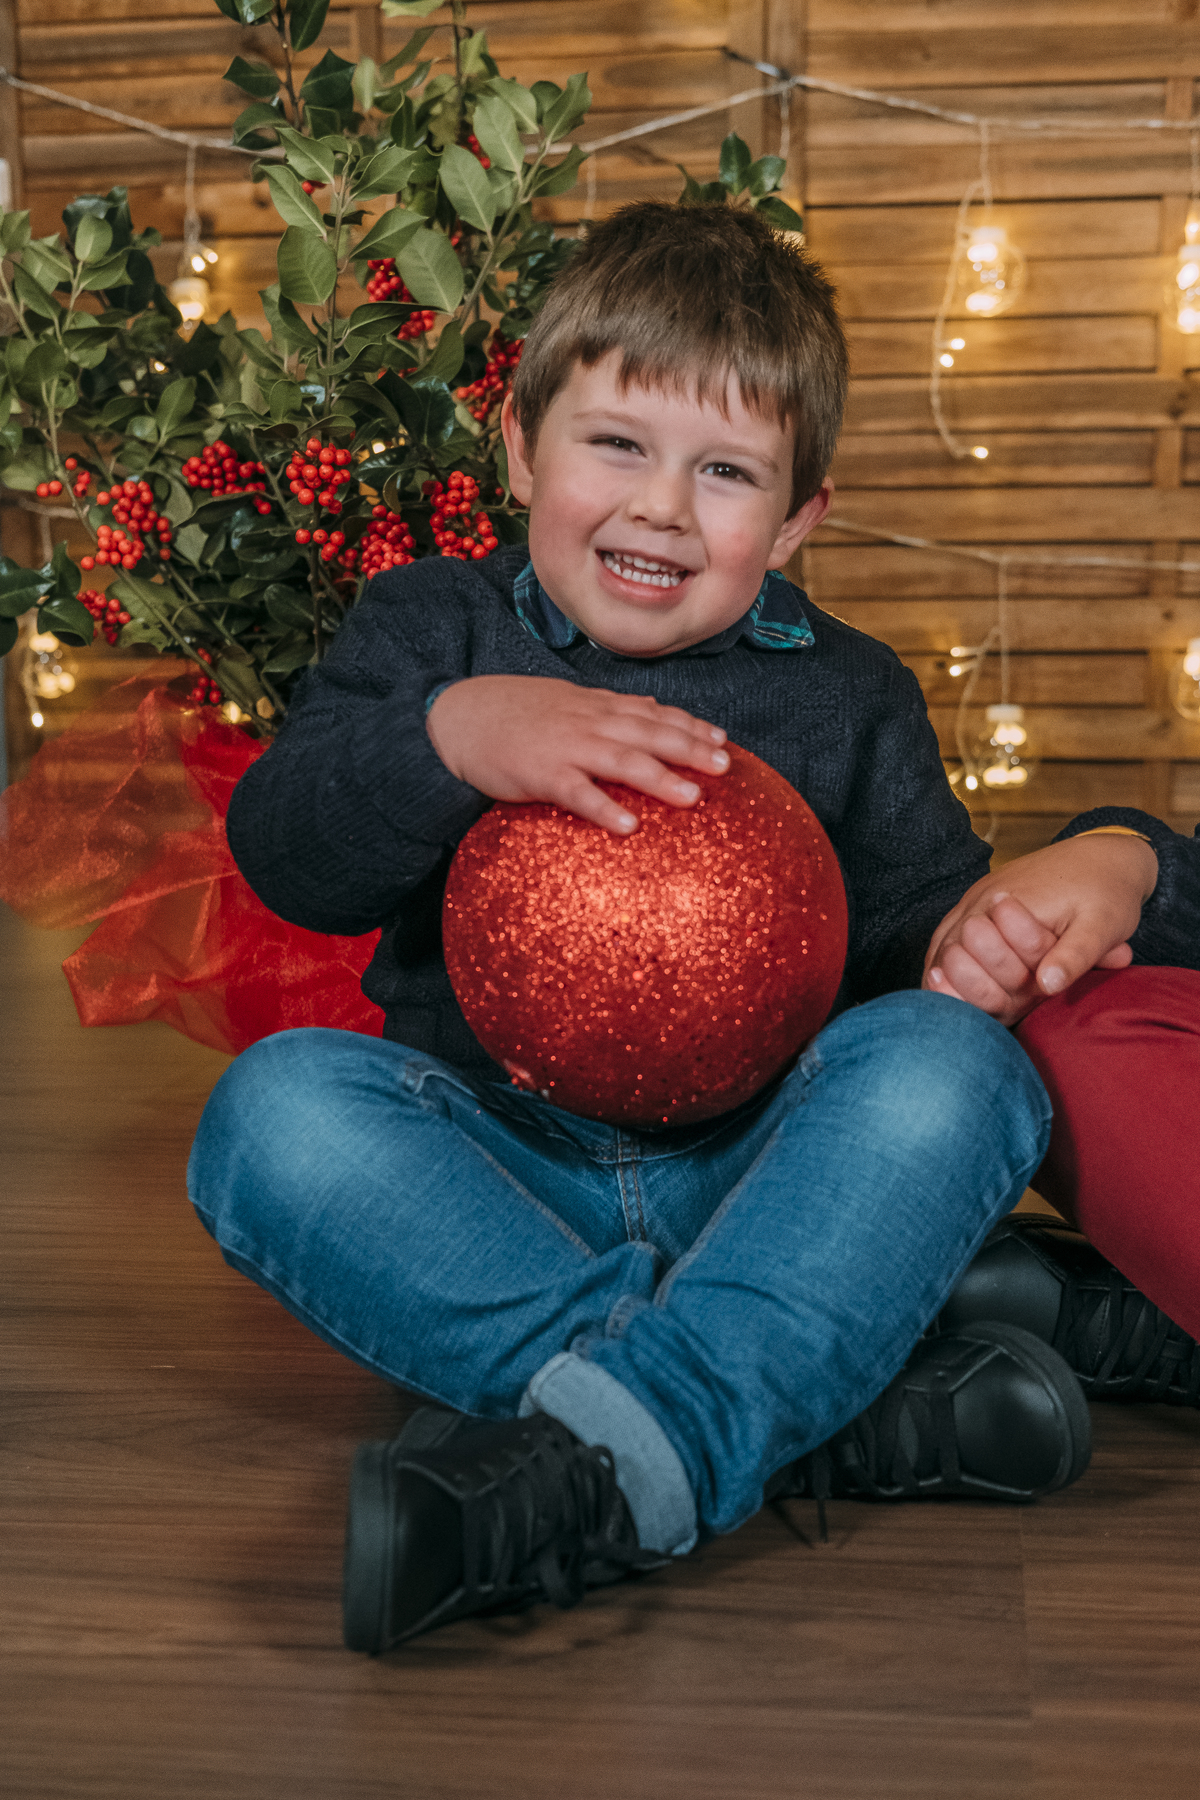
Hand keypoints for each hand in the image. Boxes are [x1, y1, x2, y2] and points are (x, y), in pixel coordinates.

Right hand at [427, 674, 729, 834]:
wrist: (458, 716)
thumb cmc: (515, 712)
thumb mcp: (569, 700)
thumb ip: (612, 707)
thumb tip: (653, 707)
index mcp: (597, 707)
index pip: (653, 714)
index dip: (690, 726)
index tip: (723, 741)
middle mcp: (589, 723)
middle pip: (648, 734)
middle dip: (689, 749)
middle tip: (724, 767)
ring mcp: (566, 747)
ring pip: (622, 761)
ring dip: (659, 777)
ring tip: (693, 797)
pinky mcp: (540, 775)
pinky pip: (577, 794)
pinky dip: (604, 808)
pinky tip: (629, 827)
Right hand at [923, 833, 1157, 1025]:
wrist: (1103, 854)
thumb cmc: (1106, 892)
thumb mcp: (1102, 925)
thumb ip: (1074, 956)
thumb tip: (1046, 987)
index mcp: (1006, 902)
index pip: (974, 955)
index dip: (988, 989)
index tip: (1015, 1002)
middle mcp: (980, 900)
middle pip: (948, 953)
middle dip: (970, 987)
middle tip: (1000, 1006)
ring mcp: (973, 899)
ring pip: (940, 947)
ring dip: (952, 979)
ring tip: (970, 1008)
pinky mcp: (975, 903)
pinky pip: (944, 937)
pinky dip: (947, 965)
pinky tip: (957, 988)